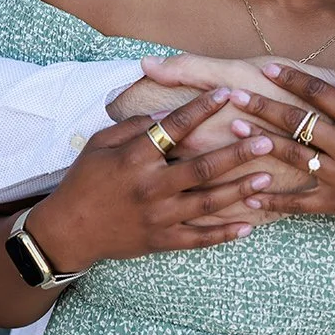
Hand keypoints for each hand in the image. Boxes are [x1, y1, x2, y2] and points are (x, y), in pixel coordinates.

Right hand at [27, 88, 306, 269]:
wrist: (67, 231)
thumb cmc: (84, 180)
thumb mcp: (99, 143)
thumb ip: (134, 127)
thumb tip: (167, 116)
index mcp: (135, 158)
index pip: (175, 128)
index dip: (202, 108)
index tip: (226, 93)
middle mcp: (151, 187)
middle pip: (202, 169)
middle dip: (237, 154)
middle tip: (266, 141)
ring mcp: (159, 217)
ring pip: (208, 204)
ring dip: (239, 190)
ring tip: (266, 178)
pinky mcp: (162, 241)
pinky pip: (199, 239)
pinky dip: (224, 234)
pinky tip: (248, 225)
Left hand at [235, 60, 334, 241]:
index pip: (320, 92)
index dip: (292, 79)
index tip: (267, 69)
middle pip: (297, 122)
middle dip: (263, 106)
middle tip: (235, 95)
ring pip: (292, 156)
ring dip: (261, 142)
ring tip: (237, 130)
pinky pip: (299, 202)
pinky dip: (274, 200)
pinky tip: (250, 194)